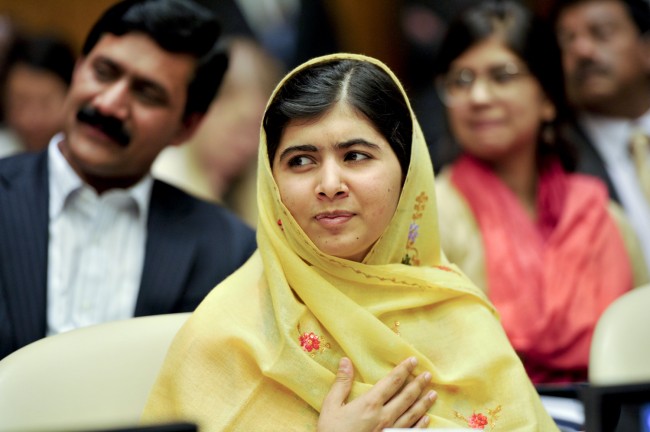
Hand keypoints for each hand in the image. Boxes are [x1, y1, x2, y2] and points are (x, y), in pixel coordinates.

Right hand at [317, 357, 436, 431]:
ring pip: (412, 414)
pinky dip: (420, 424)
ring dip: (423, 403)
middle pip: (406, 396)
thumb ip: (341, 383)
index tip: (413, 360)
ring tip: (433, 394)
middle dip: (418, 384)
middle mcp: (384, 416)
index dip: (403, 369)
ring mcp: (390, 431)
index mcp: (370, 404)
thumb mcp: (331, 406)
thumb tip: (345, 361)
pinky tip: (426, 418)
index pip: (392, 382)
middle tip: (428, 375)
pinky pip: (410, 431)